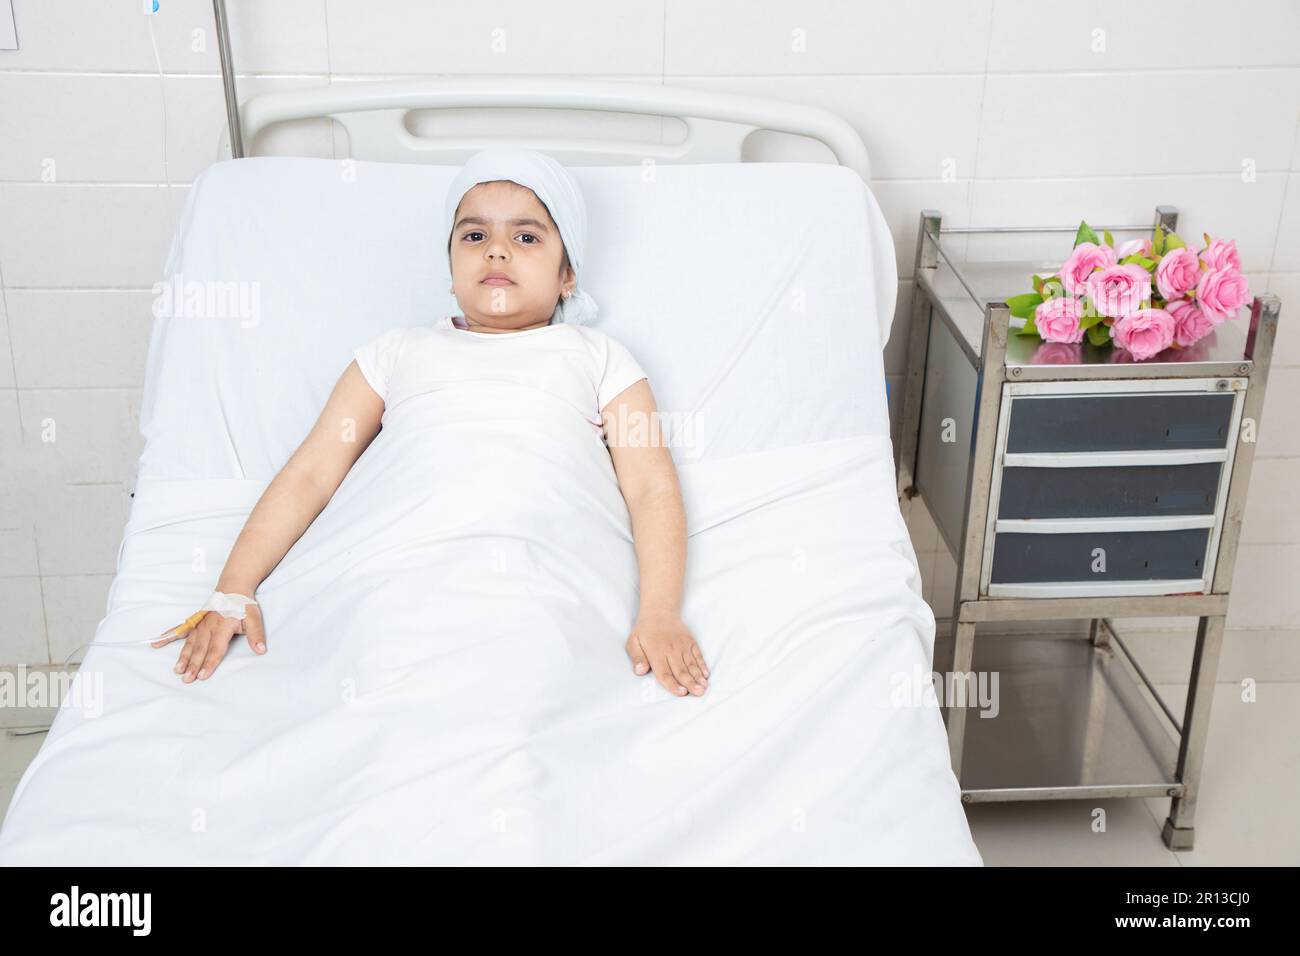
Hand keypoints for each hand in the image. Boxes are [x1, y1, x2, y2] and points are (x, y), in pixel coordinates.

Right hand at [151, 603, 266, 682]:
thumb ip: (256, 635)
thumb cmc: (244, 605)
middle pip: (200, 649)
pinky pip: (179, 630)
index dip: (209, 662)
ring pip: (189, 643)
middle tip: (187, 679)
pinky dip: (167, 637)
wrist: (233, 587)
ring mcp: (200, 624)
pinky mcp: (195, 622)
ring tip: (177, 670)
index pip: (216, 648)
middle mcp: (208, 626)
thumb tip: (261, 650)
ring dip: (183, 657)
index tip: (202, 675)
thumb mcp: (254, 618)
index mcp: (223, 626)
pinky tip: (156, 643)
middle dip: (193, 665)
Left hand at [625, 612, 708, 696]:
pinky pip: (698, 655)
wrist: (659, 611)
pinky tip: (706, 674)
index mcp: (656, 653)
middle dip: (691, 684)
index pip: (665, 673)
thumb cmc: (645, 631)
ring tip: (704, 687)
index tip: (682, 693)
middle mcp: (671, 650)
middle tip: (699, 693)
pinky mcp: (690, 642)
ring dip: (698, 677)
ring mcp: (683, 646)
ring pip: (691, 664)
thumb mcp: (633, 643)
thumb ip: (637, 658)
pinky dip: (702, 665)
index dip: (673, 685)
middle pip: (681, 671)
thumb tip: (640, 671)